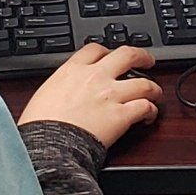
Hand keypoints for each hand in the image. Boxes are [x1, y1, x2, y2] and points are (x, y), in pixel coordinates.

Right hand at [20, 42, 161, 149]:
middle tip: (148, 60)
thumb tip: (64, 91)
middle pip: (127, 55)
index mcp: (73, 71)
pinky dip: (151, 111)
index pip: (95, 49)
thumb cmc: (40, 125)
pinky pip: (145, 107)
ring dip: (153, 88)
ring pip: (144, 83)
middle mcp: (96, 78)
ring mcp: (111, 95)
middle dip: (142, 56)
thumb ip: (60, 87)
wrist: (47, 145)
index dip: (108, 50)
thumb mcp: (44, 94)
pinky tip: (149, 116)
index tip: (112, 55)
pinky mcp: (121, 115)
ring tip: (156, 93)